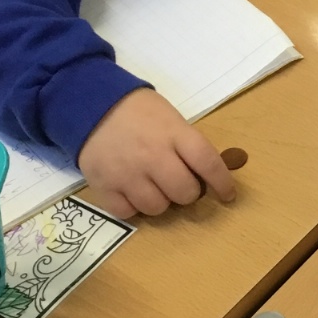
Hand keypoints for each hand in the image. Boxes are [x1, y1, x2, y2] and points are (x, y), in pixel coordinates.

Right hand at [77, 88, 235, 218]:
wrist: (90, 104)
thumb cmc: (138, 111)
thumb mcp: (170, 118)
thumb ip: (188, 144)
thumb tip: (208, 175)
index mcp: (174, 133)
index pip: (208, 163)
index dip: (222, 182)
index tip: (227, 194)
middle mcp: (152, 155)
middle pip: (185, 192)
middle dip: (188, 192)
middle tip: (179, 184)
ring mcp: (127, 173)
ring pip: (158, 208)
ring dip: (160, 201)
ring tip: (152, 185)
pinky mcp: (104, 186)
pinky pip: (128, 213)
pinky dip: (133, 207)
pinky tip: (132, 191)